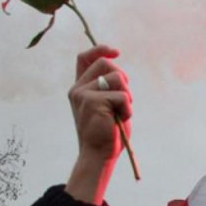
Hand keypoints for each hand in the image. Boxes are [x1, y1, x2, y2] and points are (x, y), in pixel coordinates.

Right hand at [67, 46, 132, 201]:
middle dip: (122, 78)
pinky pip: (121, 95)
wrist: (99, 155)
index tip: (116, 52)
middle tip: (124, 99)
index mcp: (81, 88)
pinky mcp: (92, 101)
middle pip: (105, 63)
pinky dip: (127, 108)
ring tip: (120, 112)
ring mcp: (83, 94)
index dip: (101, 49)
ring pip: (117, 77)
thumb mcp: (108, 105)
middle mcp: (78, 89)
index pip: (85, 58)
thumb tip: (117, 66)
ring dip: (127, 95)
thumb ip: (108, 86)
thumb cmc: (108, 133)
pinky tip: (120, 119)